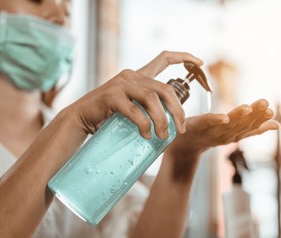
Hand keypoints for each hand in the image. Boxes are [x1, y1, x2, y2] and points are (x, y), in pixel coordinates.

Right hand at [68, 51, 202, 138]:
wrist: (80, 119)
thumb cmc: (109, 116)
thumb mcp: (132, 107)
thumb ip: (147, 108)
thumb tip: (170, 125)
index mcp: (139, 76)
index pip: (164, 59)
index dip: (183, 57)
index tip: (200, 63)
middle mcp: (132, 76)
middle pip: (165, 89)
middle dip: (177, 111)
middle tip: (180, 129)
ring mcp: (121, 84)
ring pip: (152, 99)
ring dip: (161, 120)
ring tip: (162, 136)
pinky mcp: (111, 96)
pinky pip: (134, 110)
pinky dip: (143, 124)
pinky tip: (146, 135)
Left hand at [169, 99, 279, 156]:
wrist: (187, 143)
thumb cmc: (213, 134)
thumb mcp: (235, 131)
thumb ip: (255, 128)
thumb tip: (277, 125)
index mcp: (236, 136)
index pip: (251, 128)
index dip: (261, 120)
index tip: (272, 111)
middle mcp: (225, 135)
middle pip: (241, 125)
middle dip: (254, 114)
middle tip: (265, 103)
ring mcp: (211, 132)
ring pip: (227, 124)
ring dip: (238, 116)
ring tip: (248, 107)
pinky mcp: (198, 126)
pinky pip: (207, 122)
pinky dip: (216, 120)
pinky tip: (224, 117)